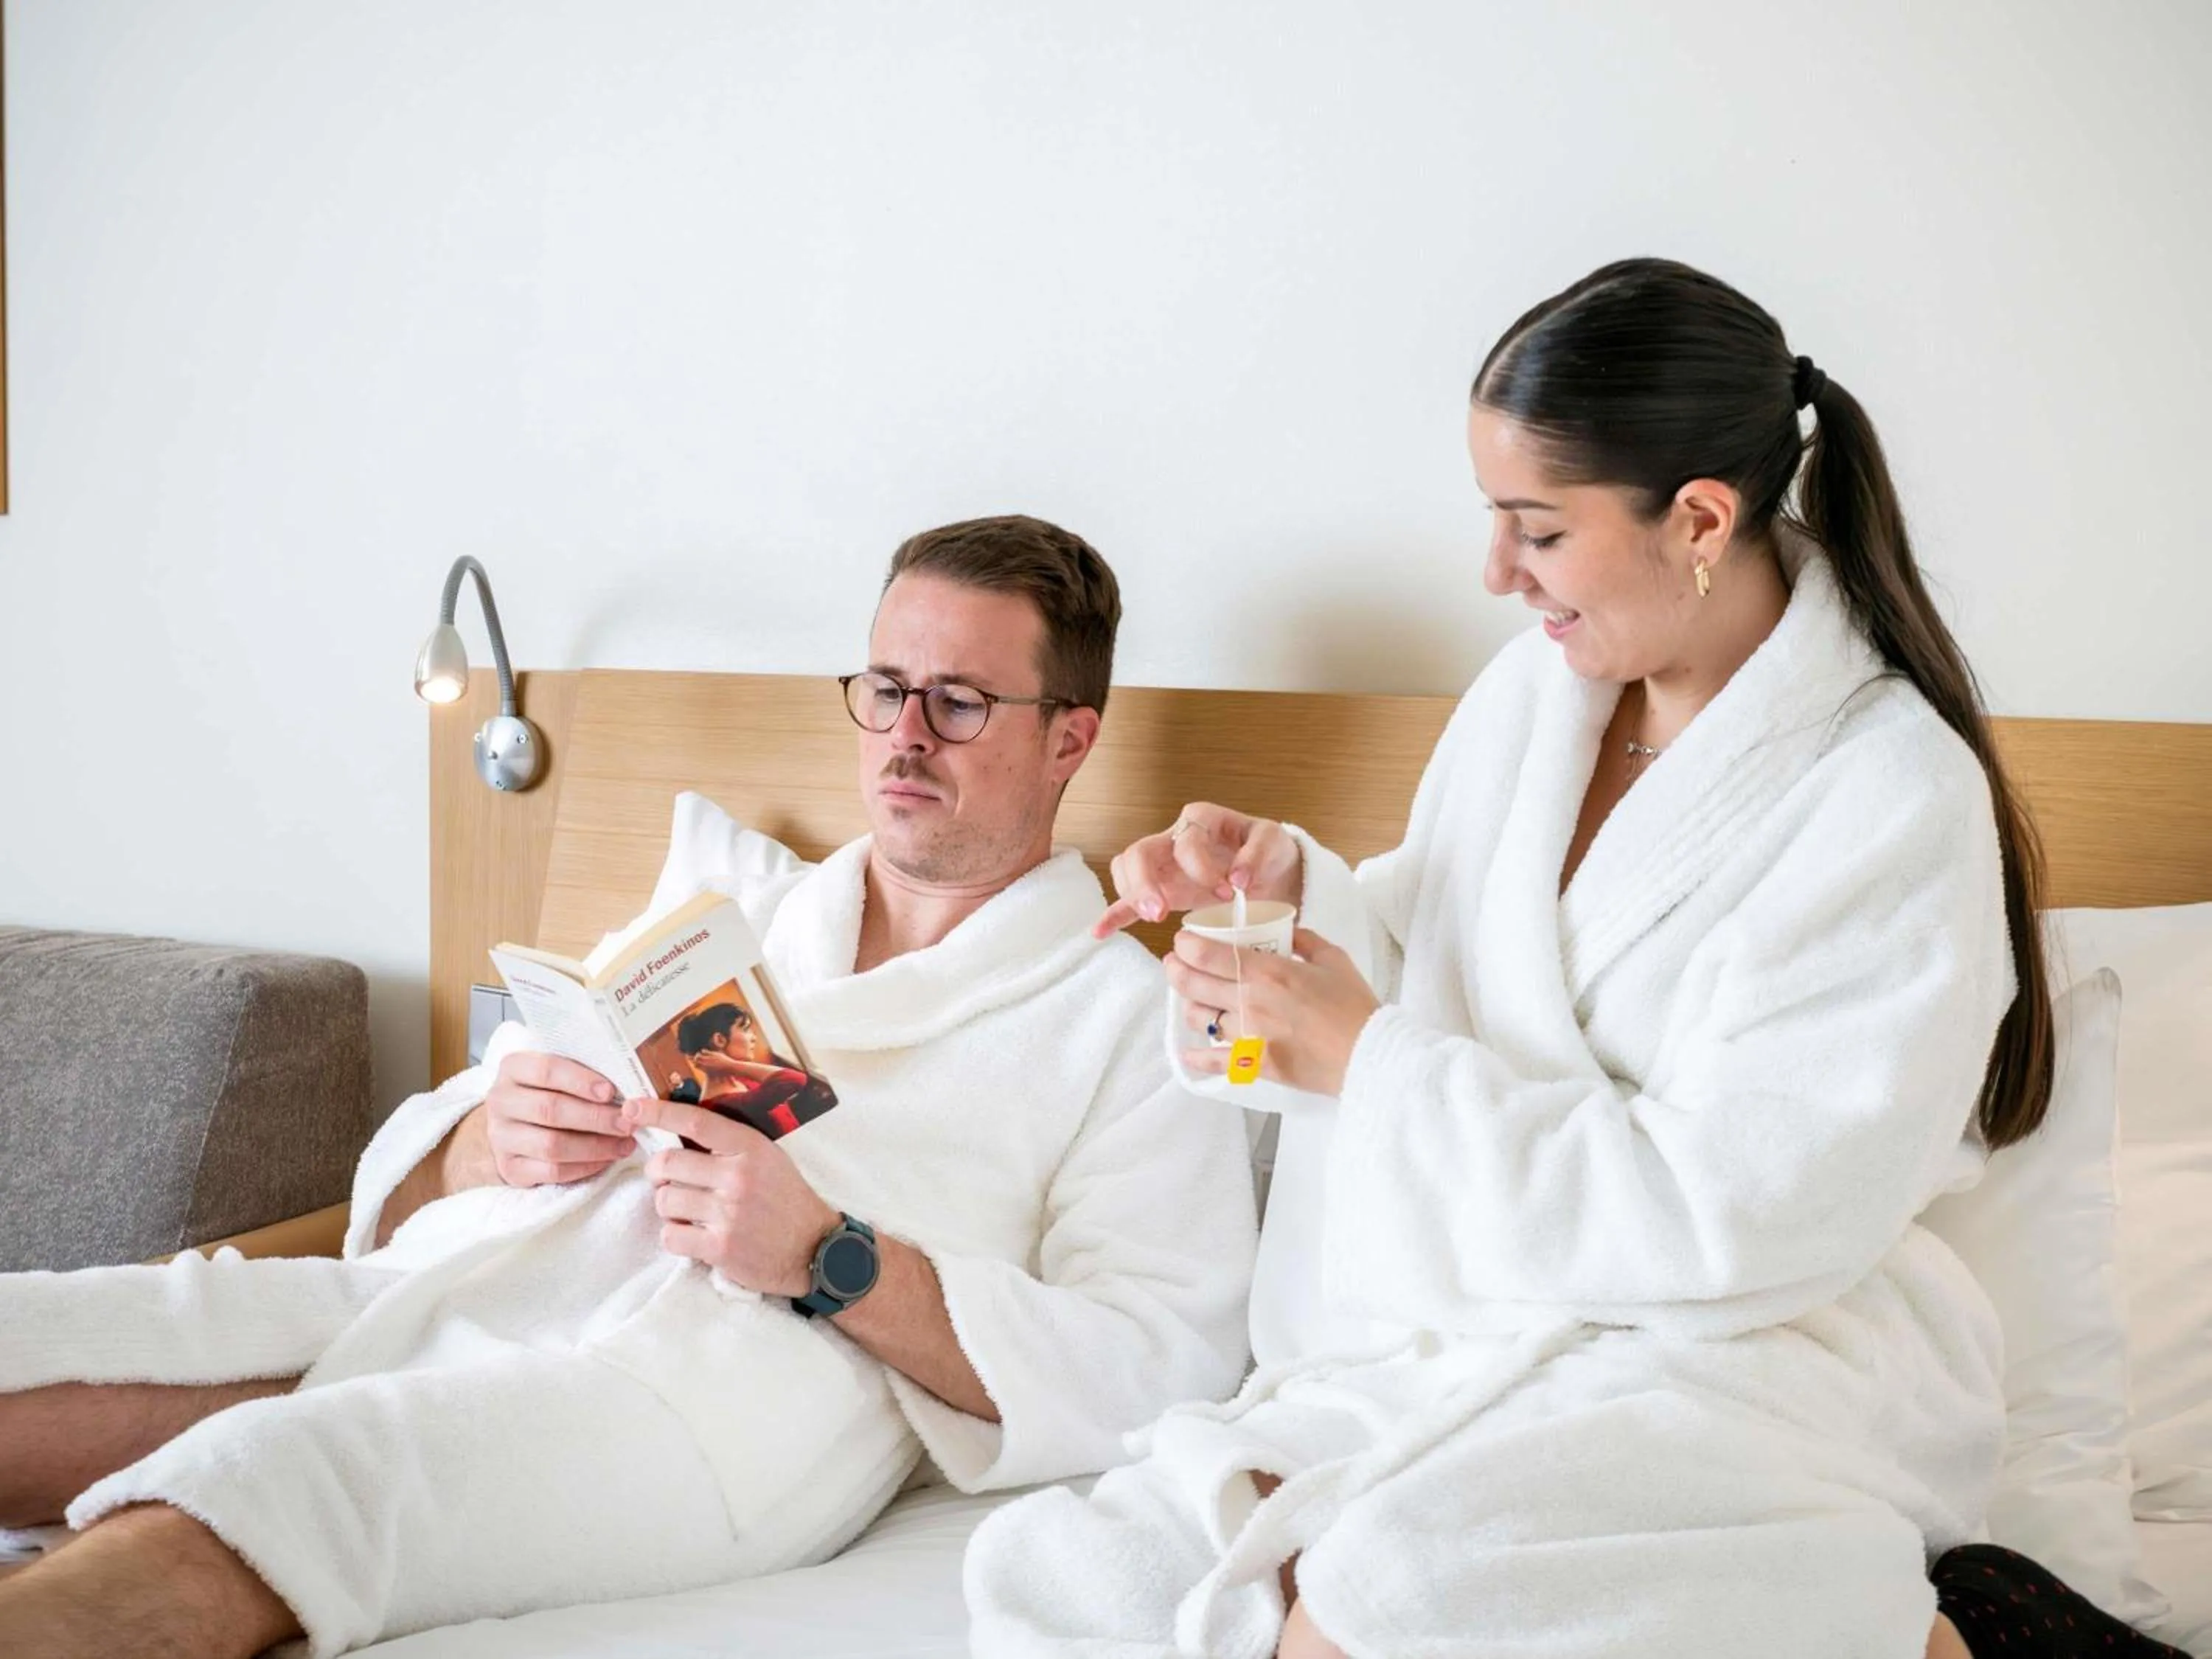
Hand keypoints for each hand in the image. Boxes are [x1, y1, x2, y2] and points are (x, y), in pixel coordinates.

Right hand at [480, 1052, 637, 1187]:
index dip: (580, 1080)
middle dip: (595, 1118)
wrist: (513, 1128)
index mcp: (513, 1068)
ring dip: (595, 1146)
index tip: (610, 1092)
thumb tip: (629, 1082)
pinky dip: (585, 1167)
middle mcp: (501, 1101)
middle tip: (627, 1122)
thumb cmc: (548, 1092)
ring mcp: (501, 1137)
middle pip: (550, 1110)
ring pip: (551, 1145)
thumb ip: (585, 1072)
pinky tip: (606, 1159)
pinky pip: (551, 1171)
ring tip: (625, 1143)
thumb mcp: (559, 1074)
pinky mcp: (509, 1168)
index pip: (545, 1069)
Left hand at [624, 1096, 839, 1295]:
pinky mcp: (720, 1248)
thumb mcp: (767, 1158)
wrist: (814, 1249)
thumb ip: (729, 1146)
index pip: (695, 1121)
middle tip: (666, 1180)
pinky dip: (674, 1236)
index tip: (632, 1108)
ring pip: (665, 1201)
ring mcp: (728, 1214)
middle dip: (658, 1172)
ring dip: (668, 1207)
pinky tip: (692, 1234)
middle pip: (668, 1164)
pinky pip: (671, 1236)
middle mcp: (737, 1178)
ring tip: (686, 1211)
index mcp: (750, 1148)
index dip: (658, 1112)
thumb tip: (678, 1132)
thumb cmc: (786, 1199)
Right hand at [1096, 801, 1302, 936]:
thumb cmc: (1270, 854)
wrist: (1274, 874)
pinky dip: (1114, 914)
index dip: (1203, 867)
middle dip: (1146, 882)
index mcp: (1202, 820)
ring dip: (1133, 894)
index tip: (1229, 891)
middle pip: (1140, 851)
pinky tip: (1101, 932)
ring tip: (1154, 917)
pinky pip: (1128, 900)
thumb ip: (1258, 855)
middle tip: (1161, 911)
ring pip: (1127, 869)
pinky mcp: (1163, 891)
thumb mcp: (1274, 844)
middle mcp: (1176, 838)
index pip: (1187, 841)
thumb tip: (1238, 877)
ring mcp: (1165, 865)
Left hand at [1168, 927, 1378, 1096]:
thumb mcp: (1334, 959)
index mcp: (1269, 972)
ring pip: (1200, 1018)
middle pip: (1192, 983)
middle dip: (1175, 969)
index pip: (1209, 954)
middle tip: (1174, 963)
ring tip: (1194, 999)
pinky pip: (1213, 1062)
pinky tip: (1188, 1054)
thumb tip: (1286, 930)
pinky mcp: (1255, 1065)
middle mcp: (1251, 1001)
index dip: (1186, 945)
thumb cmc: (1355, 1006)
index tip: (1183, 940)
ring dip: (1190, 1006)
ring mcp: (1249, 1035)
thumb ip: (1305, 940)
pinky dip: (1196, 1058)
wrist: (1369, 1054)